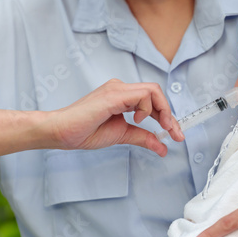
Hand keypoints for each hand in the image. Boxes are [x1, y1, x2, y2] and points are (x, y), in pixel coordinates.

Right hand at [48, 79, 183, 155]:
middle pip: (156, 93)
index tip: (175, 133)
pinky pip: (142, 95)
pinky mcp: (114, 95)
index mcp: (122, 96)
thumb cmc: (84, 131)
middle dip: (170, 114)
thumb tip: (162, 147)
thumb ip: (143, 138)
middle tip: (174, 133)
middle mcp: (121, 89)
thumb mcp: (123, 135)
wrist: (62, 132)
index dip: (168, 116)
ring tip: (161, 127)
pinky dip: (148, 109)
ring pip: (152, 90)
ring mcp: (117, 89)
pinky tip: (138, 120)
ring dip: (162, 111)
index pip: (153, 100)